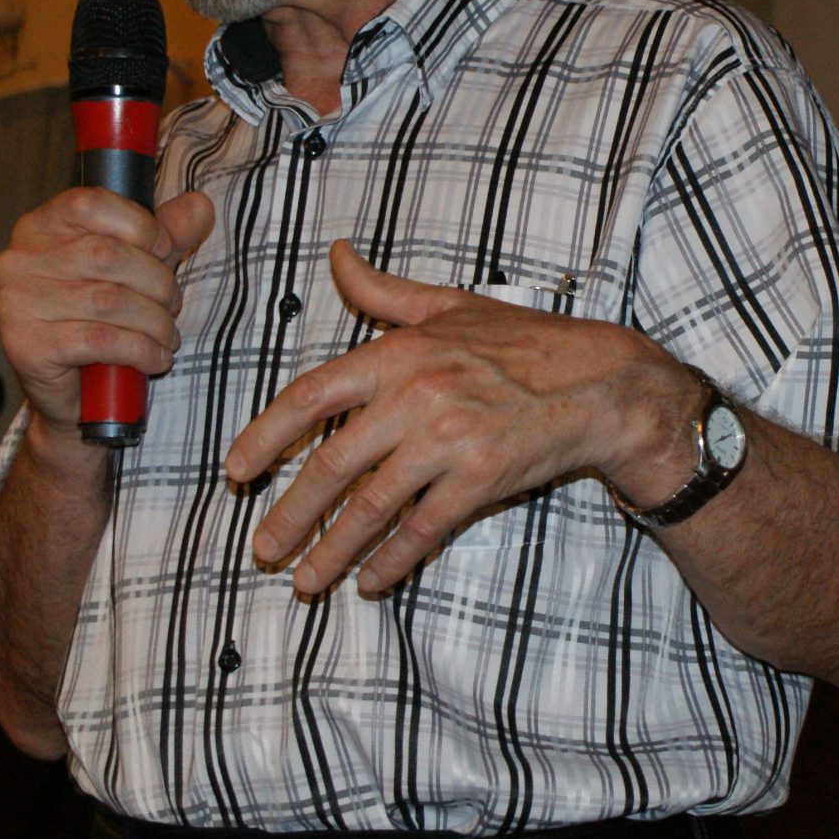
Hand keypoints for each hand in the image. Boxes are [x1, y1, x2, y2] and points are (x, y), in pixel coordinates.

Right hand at [0, 187, 215, 432]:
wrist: (74, 396)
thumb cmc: (101, 321)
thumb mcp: (136, 269)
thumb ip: (165, 234)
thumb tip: (200, 206)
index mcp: (40, 227)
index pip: (90, 204)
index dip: (140, 226)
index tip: (164, 251)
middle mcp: (19, 260)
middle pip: (106, 254)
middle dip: (156, 282)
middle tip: (172, 305)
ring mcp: (17, 304)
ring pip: (108, 301)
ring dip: (154, 321)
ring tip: (167, 335)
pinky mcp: (26, 346)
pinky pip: (99, 340)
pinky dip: (140, 349)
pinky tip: (155, 358)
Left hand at [226, 241, 689, 599]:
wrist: (602, 383)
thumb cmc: (525, 342)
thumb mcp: (450, 305)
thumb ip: (383, 291)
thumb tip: (337, 256)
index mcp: (400, 351)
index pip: (310, 397)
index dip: (265, 437)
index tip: (237, 472)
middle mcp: (416, 394)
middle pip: (331, 464)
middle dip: (291, 514)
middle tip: (262, 548)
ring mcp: (448, 440)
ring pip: (370, 506)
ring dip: (331, 549)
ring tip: (304, 580)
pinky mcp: (480, 479)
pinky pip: (421, 529)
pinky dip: (391, 561)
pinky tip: (369, 582)